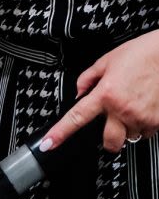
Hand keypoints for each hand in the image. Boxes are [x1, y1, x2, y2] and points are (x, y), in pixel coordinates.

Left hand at [42, 30, 158, 152]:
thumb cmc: (139, 54)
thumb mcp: (106, 61)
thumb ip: (88, 78)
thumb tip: (79, 93)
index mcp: (105, 93)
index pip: (77, 117)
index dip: (61, 133)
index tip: (49, 144)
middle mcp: (122, 109)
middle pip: (109, 142)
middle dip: (108, 140)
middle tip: (111, 127)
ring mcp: (141, 117)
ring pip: (130, 138)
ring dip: (128, 129)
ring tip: (132, 108)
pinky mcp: (157, 121)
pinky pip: (146, 134)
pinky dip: (143, 126)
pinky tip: (144, 109)